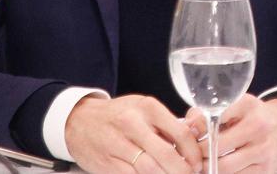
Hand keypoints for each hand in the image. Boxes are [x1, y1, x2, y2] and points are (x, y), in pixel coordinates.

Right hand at [65, 94, 204, 173]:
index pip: (180, 133)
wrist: (79, 121)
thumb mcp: (144, 109)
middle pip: (166, 155)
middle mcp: (132, 124)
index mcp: (148, 108)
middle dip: (182, 170)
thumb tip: (197, 135)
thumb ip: (169, 123)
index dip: (193, 153)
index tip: (197, 163)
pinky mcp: (107, 163)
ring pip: (149, 170)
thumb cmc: (118, 115)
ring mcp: (117, 145)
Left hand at [187, 94, 276, 173]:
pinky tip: (218, 168)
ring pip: (225, 168)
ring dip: (209, 167)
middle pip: (217, 148)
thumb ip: (210, 112)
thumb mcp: (237, 105)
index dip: (197, 130)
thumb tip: (186, 126)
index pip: (213, 120)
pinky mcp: (267, 170)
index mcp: (247, 106)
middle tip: (192, 153)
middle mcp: (258, 128)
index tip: (189, 135)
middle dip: (199, 153)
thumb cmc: (256, 115)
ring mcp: (264, 151)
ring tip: (203, 163)